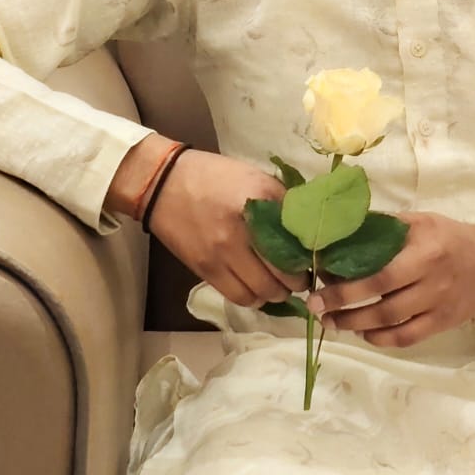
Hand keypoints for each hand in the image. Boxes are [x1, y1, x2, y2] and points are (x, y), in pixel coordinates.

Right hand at [146, 150, 310, 309]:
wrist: (162, 183)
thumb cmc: (214, 176)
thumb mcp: (254, 177)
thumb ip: (282, 202)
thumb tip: (307, 228)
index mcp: (260, 202)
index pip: (297, 241)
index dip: (309, 257)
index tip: (311, 258)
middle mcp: (242, 233)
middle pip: (283, 275)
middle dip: (296, 282)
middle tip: (299, 277)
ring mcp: (222, 255)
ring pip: (261, 293)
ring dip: (275, 294)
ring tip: (278, 285)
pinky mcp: (205, 270)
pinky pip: (237, 296)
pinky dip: (253, 298)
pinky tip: (256, 289)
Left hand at [306, 212, 474, 348]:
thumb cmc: (451, 237)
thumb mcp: (421, 222)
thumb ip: (386, 227)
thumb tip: (343, 232)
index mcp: (424, 253)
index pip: (380, 276)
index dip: (346, 287)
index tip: (318, 287)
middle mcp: (431, 283)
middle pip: (382, 305)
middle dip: (344, 311)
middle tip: (317, 309)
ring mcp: (438, 307)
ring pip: (391, 326)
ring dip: (357, 327)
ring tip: (333, 322)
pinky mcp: (442, 324)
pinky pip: (407, 339)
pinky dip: (382, 340)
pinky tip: (364, 334)